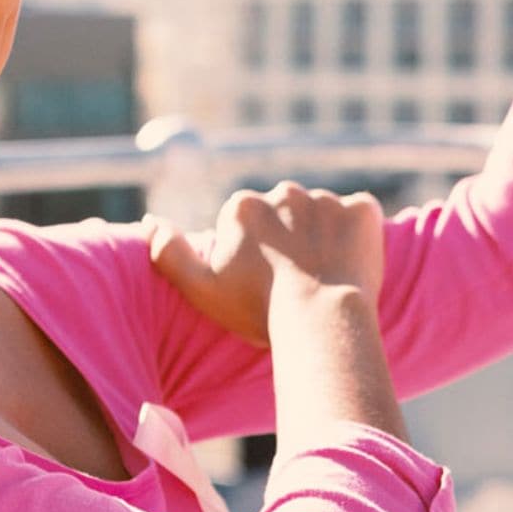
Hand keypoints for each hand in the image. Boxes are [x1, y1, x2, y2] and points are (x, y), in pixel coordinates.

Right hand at [145, 181, 384, 346]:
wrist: (321, 320)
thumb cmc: (258, 309)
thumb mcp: (200, 287)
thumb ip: (169, 251)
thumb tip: (149, 220)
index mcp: (243, 205)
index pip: (246, 224)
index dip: (254, 255)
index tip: (262, 283)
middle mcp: (283, 191)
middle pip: (285, 214)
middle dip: (289, 239)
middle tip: (296, 281)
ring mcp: (327, 198)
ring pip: (323, 215)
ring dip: (324, 237)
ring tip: (326, 278)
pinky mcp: (363, 209)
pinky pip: (361, 215)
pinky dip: (360, 234)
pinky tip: (354, 264)